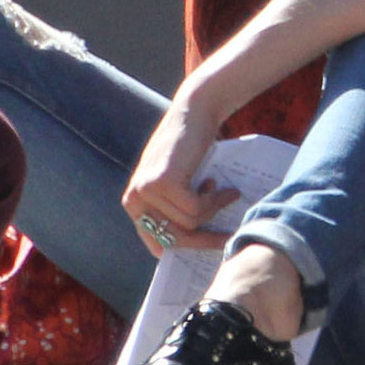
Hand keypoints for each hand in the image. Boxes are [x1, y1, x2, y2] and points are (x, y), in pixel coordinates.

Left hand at [121, 101, 237, 255]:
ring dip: (212, 210)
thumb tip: (192, 250)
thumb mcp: (174, 185)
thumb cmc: (189, 152)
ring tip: (219, 190)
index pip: (159, 245)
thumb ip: (174, 212)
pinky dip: (214, 200)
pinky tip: (215, 182)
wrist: (194, 113)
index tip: (211, 248)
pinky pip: (196, 209)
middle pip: (176, 239)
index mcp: (134, 204)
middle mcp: (135, 200)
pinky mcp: (164, 183)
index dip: (187, 248)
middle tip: (229, 235)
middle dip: (206, 240)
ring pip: (190, 224)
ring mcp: (147, 191)